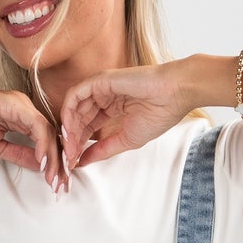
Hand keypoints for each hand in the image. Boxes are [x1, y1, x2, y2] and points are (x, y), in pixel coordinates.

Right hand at [0, 76, 62, 192]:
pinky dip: (42, 143)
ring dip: (53, 157)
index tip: (55, 184)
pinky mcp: (15, 103)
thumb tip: (39, 166)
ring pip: (48, 131)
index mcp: (22, 119)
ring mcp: (22, 105)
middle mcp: (26, 110)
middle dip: (58, 164)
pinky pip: (37, 124)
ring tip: (53, 177)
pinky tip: (42, 160)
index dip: (52, 164)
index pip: (45, 142)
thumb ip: (18, 154)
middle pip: (52, 137)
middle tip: (60, 186)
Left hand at [59, 63, 189, 172]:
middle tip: (68, 158)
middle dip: (71, 140)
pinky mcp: (99, 80)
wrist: (174, 94)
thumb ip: (102, 150)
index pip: (87, 127)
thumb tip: (82, 162)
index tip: (73, 162)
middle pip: (77, 119)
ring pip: (73, 108)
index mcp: (111, 108)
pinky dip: (68, 114)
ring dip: (68, 130)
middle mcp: (103, 96)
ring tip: (69, 148)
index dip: (78, 145)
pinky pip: (75, 96)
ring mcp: (100, 87)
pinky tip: (70, 130)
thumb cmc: (159, 114)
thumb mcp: (126, 139)